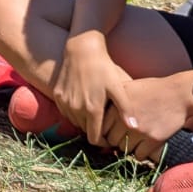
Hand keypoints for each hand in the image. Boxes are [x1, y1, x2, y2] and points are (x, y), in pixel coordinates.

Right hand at [49, 31, 132, 146]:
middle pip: (85, 131)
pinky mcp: (57, 96)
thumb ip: (126, 109)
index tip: (110, 139)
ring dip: (84, 122)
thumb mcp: (118, 87)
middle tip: (105, 125)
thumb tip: (135, 128)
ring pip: (75, 122)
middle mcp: (76, 109)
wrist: (82, 49)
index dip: (103, 142)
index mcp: (92, 110)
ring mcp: (65, 102)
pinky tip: (83, 104)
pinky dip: (74, 113)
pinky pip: (66, 112)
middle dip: (94, 131)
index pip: (95, 138)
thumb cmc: (104, 68)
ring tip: (95, 114)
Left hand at [102, 74, 192, 161]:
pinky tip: (144, 144)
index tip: (113, 129)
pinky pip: (138, 156)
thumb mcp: (126, 88)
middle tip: (125, 135)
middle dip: (117, 140)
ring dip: (128, 147)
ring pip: (124, 149)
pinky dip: (140, 153)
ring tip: (135, 139)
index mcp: (115, 107)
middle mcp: (124, 120)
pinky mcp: (154, 140)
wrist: (178, 94)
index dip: (106, 130)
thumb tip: (94, 117)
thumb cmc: (151, 89)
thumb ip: (111, 101)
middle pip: (111, 141)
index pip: (101, 128)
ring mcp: (139, 131)